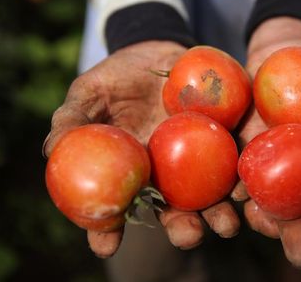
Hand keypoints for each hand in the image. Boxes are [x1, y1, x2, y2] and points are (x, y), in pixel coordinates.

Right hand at [43, 41, 239, 256]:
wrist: (159, 54)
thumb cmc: (119, 78)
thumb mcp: (91, 93)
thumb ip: (73, 120)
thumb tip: (52, 151)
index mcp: (133, 174)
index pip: (119, 209)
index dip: (108, 230)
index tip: (106, 246)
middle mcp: (167, 176)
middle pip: (176, 213)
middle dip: (183, 230)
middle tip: (188, 235)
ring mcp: (199, 161)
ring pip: (211, 198)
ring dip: (220, 214)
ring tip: (226, 223)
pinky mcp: (225, 141)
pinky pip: (236, 163)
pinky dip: (243, 177)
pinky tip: (247, 185)